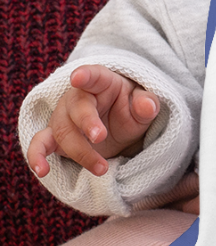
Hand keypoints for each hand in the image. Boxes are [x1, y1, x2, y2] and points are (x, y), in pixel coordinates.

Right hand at [27, 64, 158, 177]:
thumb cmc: (131, 108)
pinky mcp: (55, 137)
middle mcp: (78, 97)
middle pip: (76, 108)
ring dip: (80, 151)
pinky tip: (42, 170)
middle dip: (87, 122)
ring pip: (62, 131)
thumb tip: (148, 106)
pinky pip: (40, 143)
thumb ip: (147, 103)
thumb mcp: (144, 105)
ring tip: (101, 168)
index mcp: (102, 82)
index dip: (85, 75)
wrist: (120, 125)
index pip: (93, 75)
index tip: (77, 77)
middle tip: (101, 137)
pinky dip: (37, 156)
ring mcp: (64, 116)